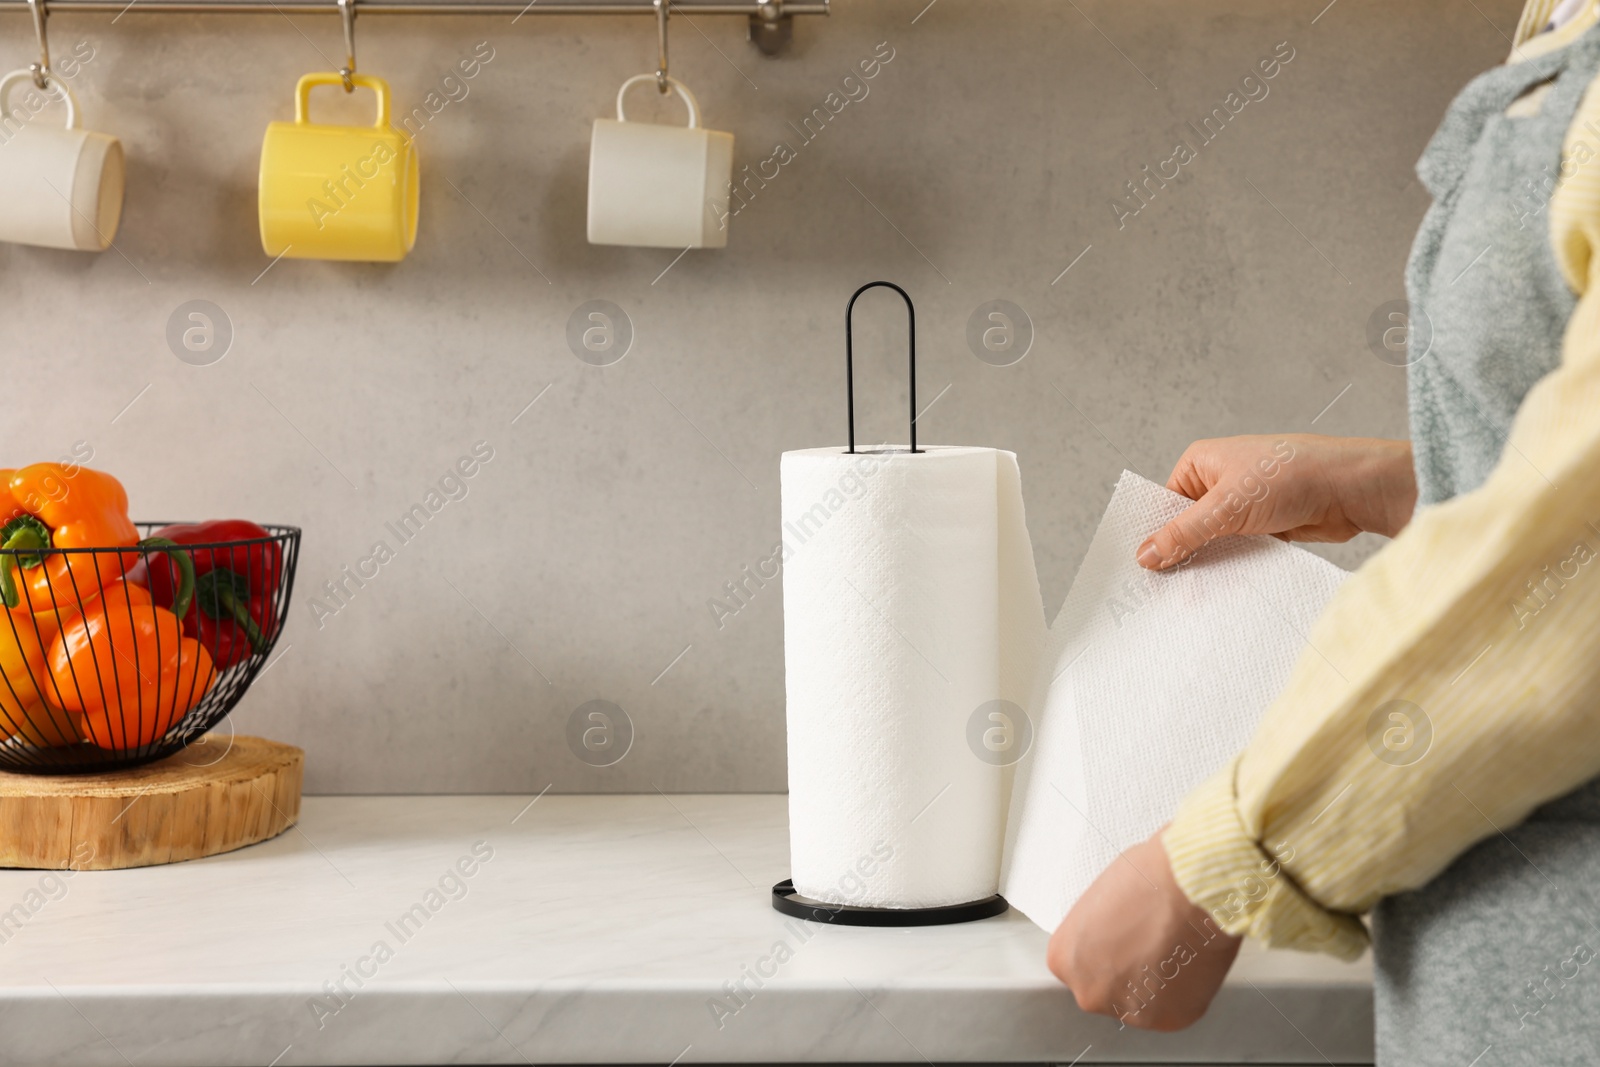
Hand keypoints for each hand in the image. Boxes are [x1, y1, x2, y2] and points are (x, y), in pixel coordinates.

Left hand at [1047, 831, 1240, 1031]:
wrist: (1193, 890)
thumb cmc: (1147, 878)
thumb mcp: (1099, 897)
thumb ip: (1096, 929)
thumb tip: (1109, 935)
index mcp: (1064, 960)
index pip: (1077, 964)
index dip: (1103, 948)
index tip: (1120, 936)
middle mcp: (1090, 993)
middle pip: (1105, 987)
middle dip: (1124, 971)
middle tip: (1147, 943)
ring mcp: (1130, 1011)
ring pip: (1140, 1001)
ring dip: (1153, 984)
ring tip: (1171, 948)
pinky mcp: (1171, 1020)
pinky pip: (1173, 1007)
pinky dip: (1183, 991)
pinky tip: (1187, 962)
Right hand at [1137, 434, 1415, 570]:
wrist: (1350, 488)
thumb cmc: (1291, 476)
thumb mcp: (1227, 507)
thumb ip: (1184, 532)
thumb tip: (1145, 554)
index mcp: (1201, 464)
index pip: (1164, 504)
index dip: (1155, 535)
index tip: (1143, 568)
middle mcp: (1219, 481)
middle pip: (1188, 525)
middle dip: (1183, 553)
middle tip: (1165, 587)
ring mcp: (1243, 504)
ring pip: (1214, 542)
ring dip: (1211, 562)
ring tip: (1192, 592)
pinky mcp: (1265, 525)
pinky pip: (1238, 551)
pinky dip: (1235, 566)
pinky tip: (1225, 586)